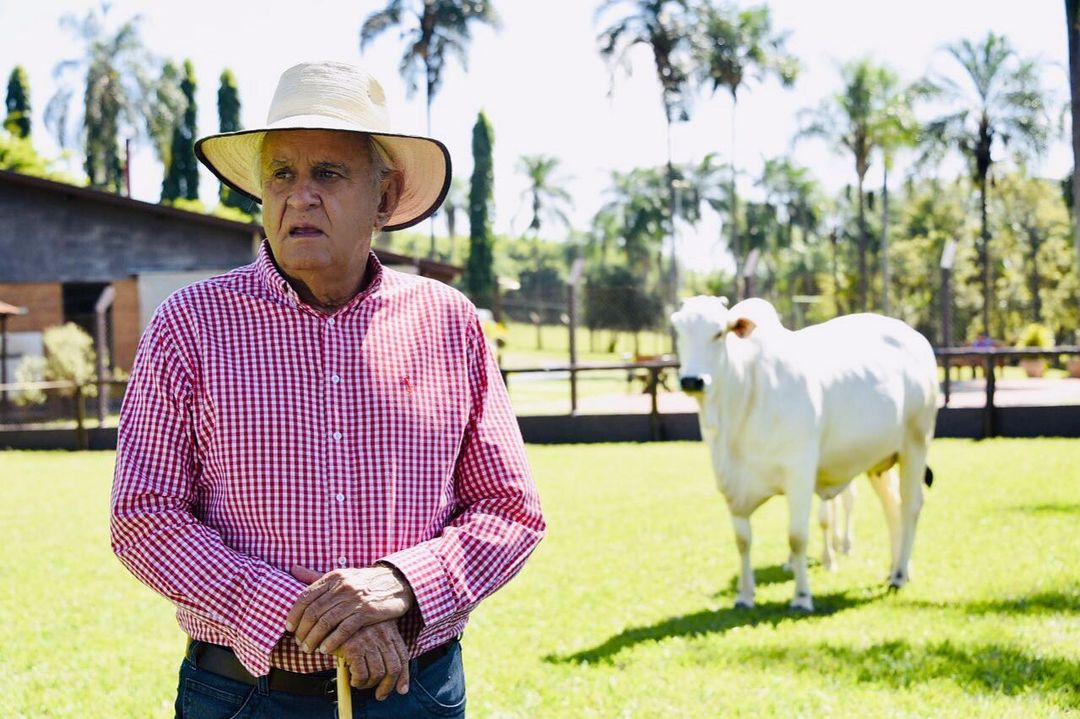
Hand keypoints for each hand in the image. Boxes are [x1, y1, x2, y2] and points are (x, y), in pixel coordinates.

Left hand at [286, 565, 414, 652]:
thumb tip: (292, 569)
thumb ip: (315, 576)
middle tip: (299, 643)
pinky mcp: (367, 611)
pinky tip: (326, 649)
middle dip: (303, 631)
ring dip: (314, 638)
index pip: (305, 597)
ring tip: (309, 649)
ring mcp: (354, 599)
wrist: (396, 582)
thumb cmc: (364, 582)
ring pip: (326, 622)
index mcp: (333, 577)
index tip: (289, 628)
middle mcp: (342, 586)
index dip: (294, 615)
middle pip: (313, 612)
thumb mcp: (341, 575)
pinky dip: (332, 641)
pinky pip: (344, 629)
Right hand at [335, 620, 410, 700]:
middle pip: (393, 668)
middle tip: (380, 695)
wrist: (331, 614)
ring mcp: (368, 641)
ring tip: (360, 683)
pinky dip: (358, 682)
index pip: (402, 657)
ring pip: (377, 674)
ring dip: (369, 685)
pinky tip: (352, 680)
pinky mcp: (353, 647)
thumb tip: (387, 675)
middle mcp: (382, 635)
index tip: (401, 690)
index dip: (404, 677)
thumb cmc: (352, 625)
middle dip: (387, 687)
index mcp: (390, 630)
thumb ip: (381, 646)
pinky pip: (361, 674)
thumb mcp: (372, 629)